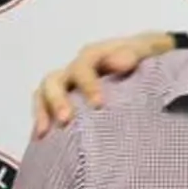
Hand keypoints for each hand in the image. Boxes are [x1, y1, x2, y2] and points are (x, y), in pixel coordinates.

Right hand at [31, 32, 177, 137]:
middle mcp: (76, 69)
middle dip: (58, 100)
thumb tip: (119, 62)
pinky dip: (42, 120)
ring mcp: (69, 85)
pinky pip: (46, 107)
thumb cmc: (146, 55)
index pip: (84, 67)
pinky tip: (41, 139)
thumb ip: (135, 53)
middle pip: (56, 80)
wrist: (146, 58)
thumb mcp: (146, 49)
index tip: (97, 104)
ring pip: (45, 93)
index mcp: (94, 56)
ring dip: (44, 112)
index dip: (87, 85)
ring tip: (44, 132)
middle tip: (65, 120)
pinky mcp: (67, 99)